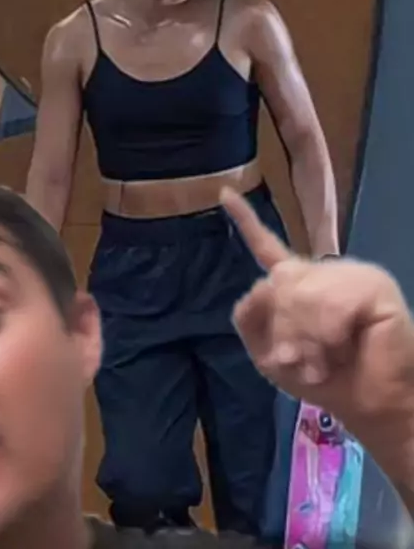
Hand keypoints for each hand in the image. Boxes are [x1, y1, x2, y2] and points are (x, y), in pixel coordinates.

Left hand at [221, 187, 413, 433]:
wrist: (371, 406)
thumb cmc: (325, 381)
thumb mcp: (269, 354)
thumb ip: (250, 316)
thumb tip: (264, 282)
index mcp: (298, 283)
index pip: (265, 246)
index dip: (244, 220)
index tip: (224, 193)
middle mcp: (322, 272)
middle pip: (277, 283)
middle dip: (284, 331)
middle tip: (303, 361)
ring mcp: (348, 274)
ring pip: (302, 294)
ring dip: (308, 339)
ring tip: (323, 361)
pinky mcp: (374, 285)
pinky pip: (332, 304)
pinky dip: (330, 336)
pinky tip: (343, 348)